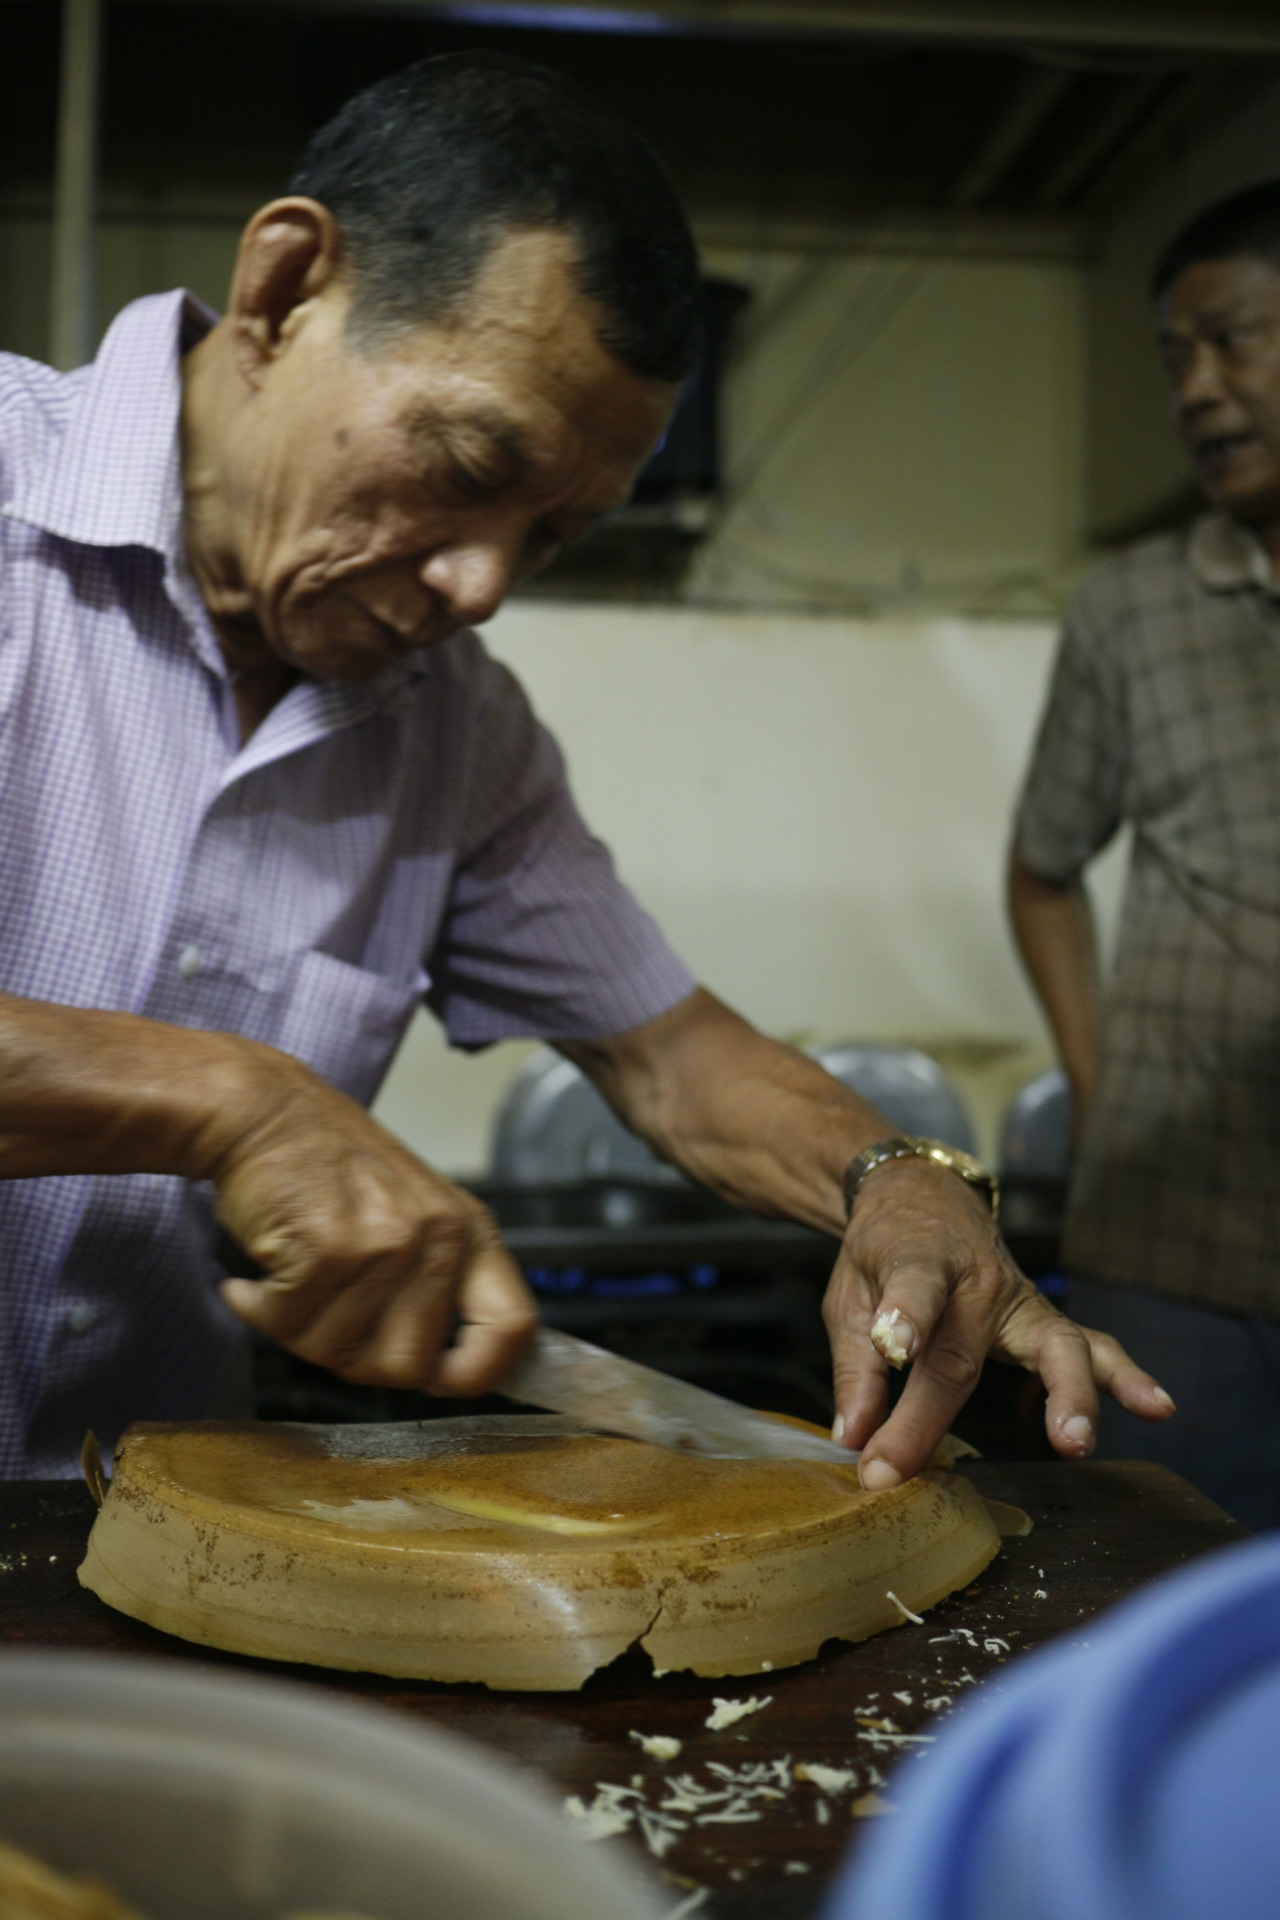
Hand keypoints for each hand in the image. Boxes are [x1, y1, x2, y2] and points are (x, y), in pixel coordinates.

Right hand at [205, 1047, 536, 1394]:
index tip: (438, 1381)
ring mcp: (386, 1242)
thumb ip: (436, 1284)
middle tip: (323, 1313)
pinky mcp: (327, 1247)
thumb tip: (444, 1373)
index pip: (513, 1328)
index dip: (479, 1374)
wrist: (264, 1111)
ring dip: (297, 1328)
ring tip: (290, 1278)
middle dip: (353, 1356)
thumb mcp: (413, 1214)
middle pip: (408, 1366)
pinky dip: (259, 1309)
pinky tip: (257, 1277)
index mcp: (470, 1233)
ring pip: (340, 1354)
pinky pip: (288, 1325)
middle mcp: (439, 1237)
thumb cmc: (331, 1169)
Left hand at [823, 1157, 1173, 1489]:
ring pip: (1053, 1345)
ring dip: (1068, 1394)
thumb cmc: (882, 1253)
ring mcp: (1018, 1300)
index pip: (913, 1289)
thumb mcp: (848, 1294)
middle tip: (898, 1468)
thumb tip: (853, 1438)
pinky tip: (1157, 1407)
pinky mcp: (1043, 1318)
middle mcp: (975, 1281)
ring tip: (1075, 1442)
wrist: (925, 1196)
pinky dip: (1125, 1376)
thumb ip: (855, 1367)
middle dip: (927, 1418)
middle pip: (960, 1354)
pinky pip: (1091, 1346)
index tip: (890, 1348)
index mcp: (917, 1260)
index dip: (901, 1320)